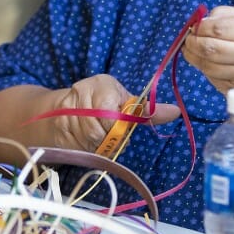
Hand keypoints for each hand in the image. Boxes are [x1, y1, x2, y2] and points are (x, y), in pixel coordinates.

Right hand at [43, 74, 180, 150]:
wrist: (57, 113)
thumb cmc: (99, 104)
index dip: (119, 125)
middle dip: (110, 137)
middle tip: (108, 131)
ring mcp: (67, 114)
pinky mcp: (60, 132)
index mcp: (101, 84)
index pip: (115, 115)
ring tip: (97, 135)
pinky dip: (88, 149)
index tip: (119, 122)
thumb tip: (176, 112)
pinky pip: (82, 148)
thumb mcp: (123, 101)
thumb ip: (147, 110)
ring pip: (94, 142)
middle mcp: (82, 94)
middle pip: (105, 131)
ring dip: (100, 144)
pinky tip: (85, 141)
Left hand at [181, 6, 233, 126]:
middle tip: (189, 40)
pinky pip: (214, 79)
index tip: (197, 26)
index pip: (221, 27)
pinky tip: (207, 64)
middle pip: (212, 47)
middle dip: (193, 42)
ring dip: (194, 58)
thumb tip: (203, 20)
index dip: (202, 26)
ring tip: (193, 51)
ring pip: (209, 65)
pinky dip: (205, 70)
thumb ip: (233, 17)